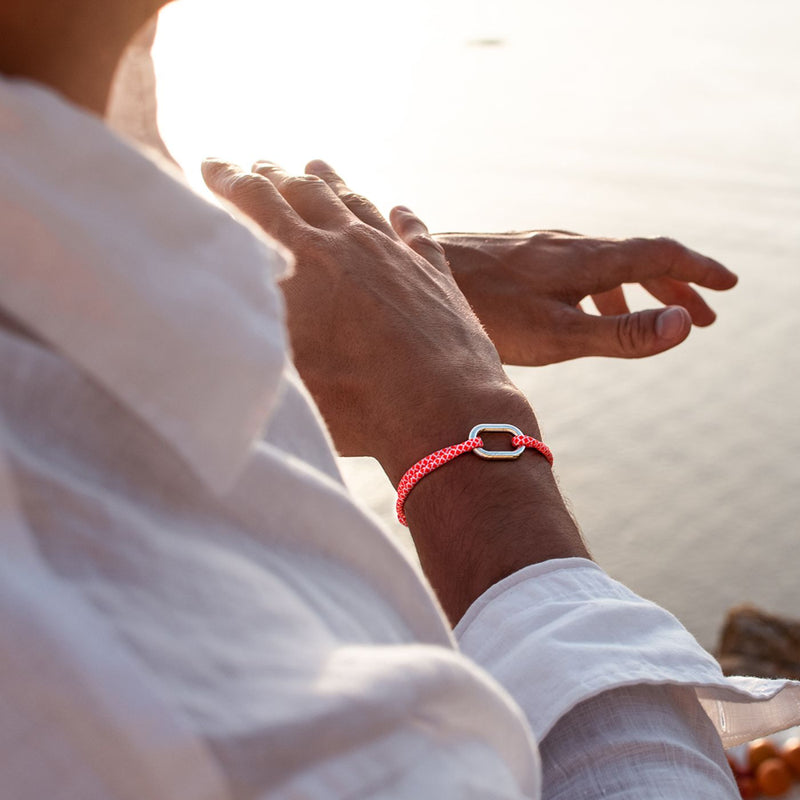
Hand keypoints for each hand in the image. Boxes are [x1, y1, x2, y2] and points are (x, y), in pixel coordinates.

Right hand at [201, 158, 528, 482]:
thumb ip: (254, 328)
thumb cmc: (356, 403)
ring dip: (332, 182)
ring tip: (316, 164)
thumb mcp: (283, 367)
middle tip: (256, 163)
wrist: (445, 413)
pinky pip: (417, 235)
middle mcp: (353, 244)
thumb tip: (225, 311)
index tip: (211, 164)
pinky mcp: (438, 277)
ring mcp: (399, 256)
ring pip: (359, 203)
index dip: (230, 180)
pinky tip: (401, 211)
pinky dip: (404, 220)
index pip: (258, 202)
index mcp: (307, 258)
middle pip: (306, 193)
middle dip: (274, 174)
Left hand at [432, 231, 737, 364]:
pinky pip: (575, 268)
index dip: (699, 270)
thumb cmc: (483, 313)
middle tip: (702, 314)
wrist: (412, 278)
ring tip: (650, 317)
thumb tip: (684, 324)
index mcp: (584, 259)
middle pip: (637, 256)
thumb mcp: (557, 334)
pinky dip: (600, 288)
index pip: (660, 253)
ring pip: (605, 263)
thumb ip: (620, 333)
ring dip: (637, 288)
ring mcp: (538, 247)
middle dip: (676, 284)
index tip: (728, 286)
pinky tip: (583, 308)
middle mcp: (565, 244)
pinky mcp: (516, 256)